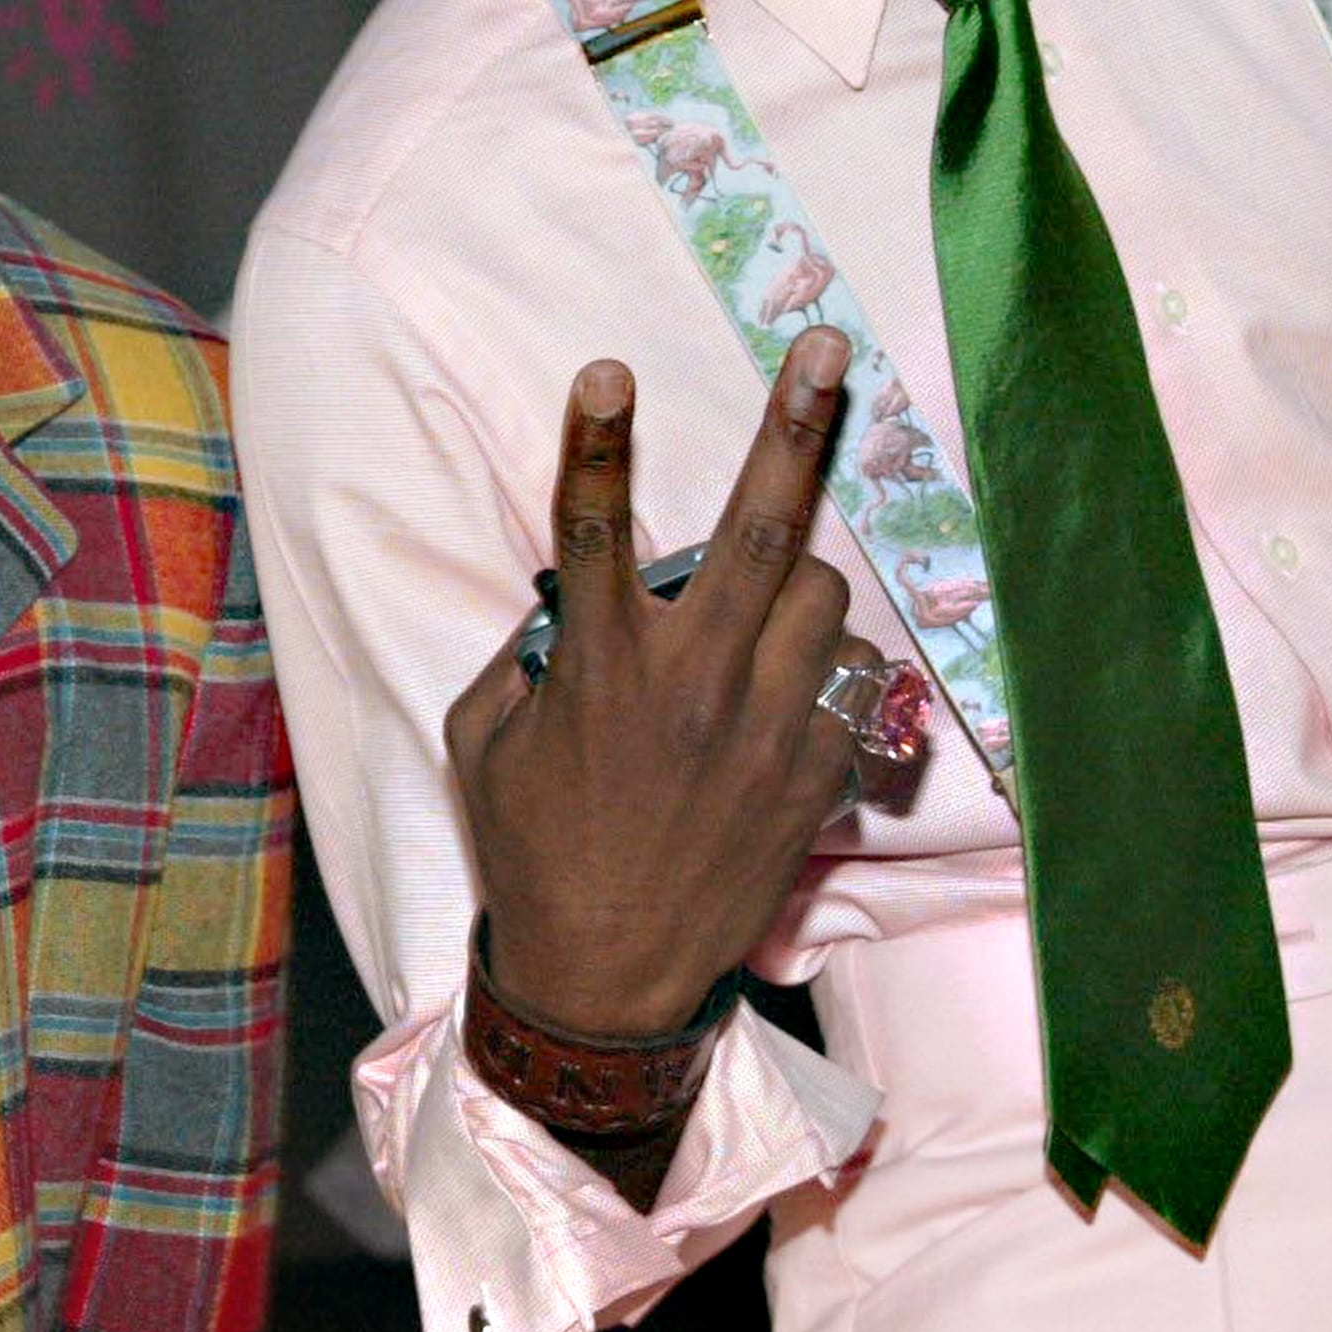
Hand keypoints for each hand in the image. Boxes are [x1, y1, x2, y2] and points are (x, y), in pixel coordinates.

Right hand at [448, 330, 880, 1039]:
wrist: (605, 982)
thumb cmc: (532, 851)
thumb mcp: (489, 741)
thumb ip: (529, 655)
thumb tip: (572, 600)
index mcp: (600, 665)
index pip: (592, 524)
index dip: (596, 437)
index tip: (607, 366)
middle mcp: (691, 681)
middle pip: (761, 525)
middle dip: (795, 424)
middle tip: (827, 349)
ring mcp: (765, 727)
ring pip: (822, 594)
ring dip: (795, 581)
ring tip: (753, 619)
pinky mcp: (816, 774)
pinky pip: (841, 680)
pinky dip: (812, 673)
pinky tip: (773, 709)